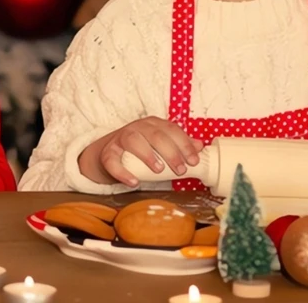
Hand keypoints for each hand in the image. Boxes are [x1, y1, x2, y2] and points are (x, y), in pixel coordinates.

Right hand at [78, 117, 202, 186]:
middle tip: (181, 170)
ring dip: (147, 154)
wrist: (109, 153)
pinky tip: (134, 182)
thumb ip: (178, 144)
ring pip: (132, 140)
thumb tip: (200, 146)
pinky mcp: (107, 153)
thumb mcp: (160, 144)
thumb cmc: (140, 148)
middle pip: (154, 134)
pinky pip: (112, 160)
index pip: (171, 129)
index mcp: (152, 124)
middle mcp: (137, 128)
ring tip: (159, 170)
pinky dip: (122, 171)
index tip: (194, 160)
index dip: (184, 144)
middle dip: (170, 152)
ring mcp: (120, 139)